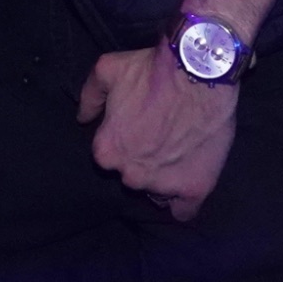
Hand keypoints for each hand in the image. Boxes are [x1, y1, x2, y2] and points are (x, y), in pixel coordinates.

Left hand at [77, 45, 236, 221]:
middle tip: (161, 138)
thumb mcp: (108, 70)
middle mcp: (129, 174)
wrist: (199, 73)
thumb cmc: (152, 71)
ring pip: (158, 192)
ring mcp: (161, 185)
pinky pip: (184, 211)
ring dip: (164, 178)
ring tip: (180, 152)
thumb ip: (90, 96)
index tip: (138, 130)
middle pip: (133, 176)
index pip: (110, 159)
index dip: (124, 143)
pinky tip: (189, 183)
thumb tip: (83, 118)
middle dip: (143, 161)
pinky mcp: (194, 189)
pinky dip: (184, 201)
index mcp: (107, 151)